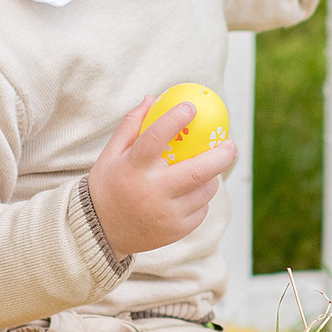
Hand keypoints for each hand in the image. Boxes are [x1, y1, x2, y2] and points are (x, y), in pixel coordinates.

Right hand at [82, 97, 233, 256]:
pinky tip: (192, 193)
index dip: (175, 119)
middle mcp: (151, 192)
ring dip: (211, 177)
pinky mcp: (176, 231)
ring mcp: (166, 214)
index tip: (191, 107)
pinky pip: (201, 210)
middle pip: (197, 171)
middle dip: (221, 155)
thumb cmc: (108, 185)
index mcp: (133, 168)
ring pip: (204, 191)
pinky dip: (202, 198)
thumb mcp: (110, 154)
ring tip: (207, 169)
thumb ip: (130, 126)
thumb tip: (153, 98)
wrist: (100, 232)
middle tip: (230, 144)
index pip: (156, 137)